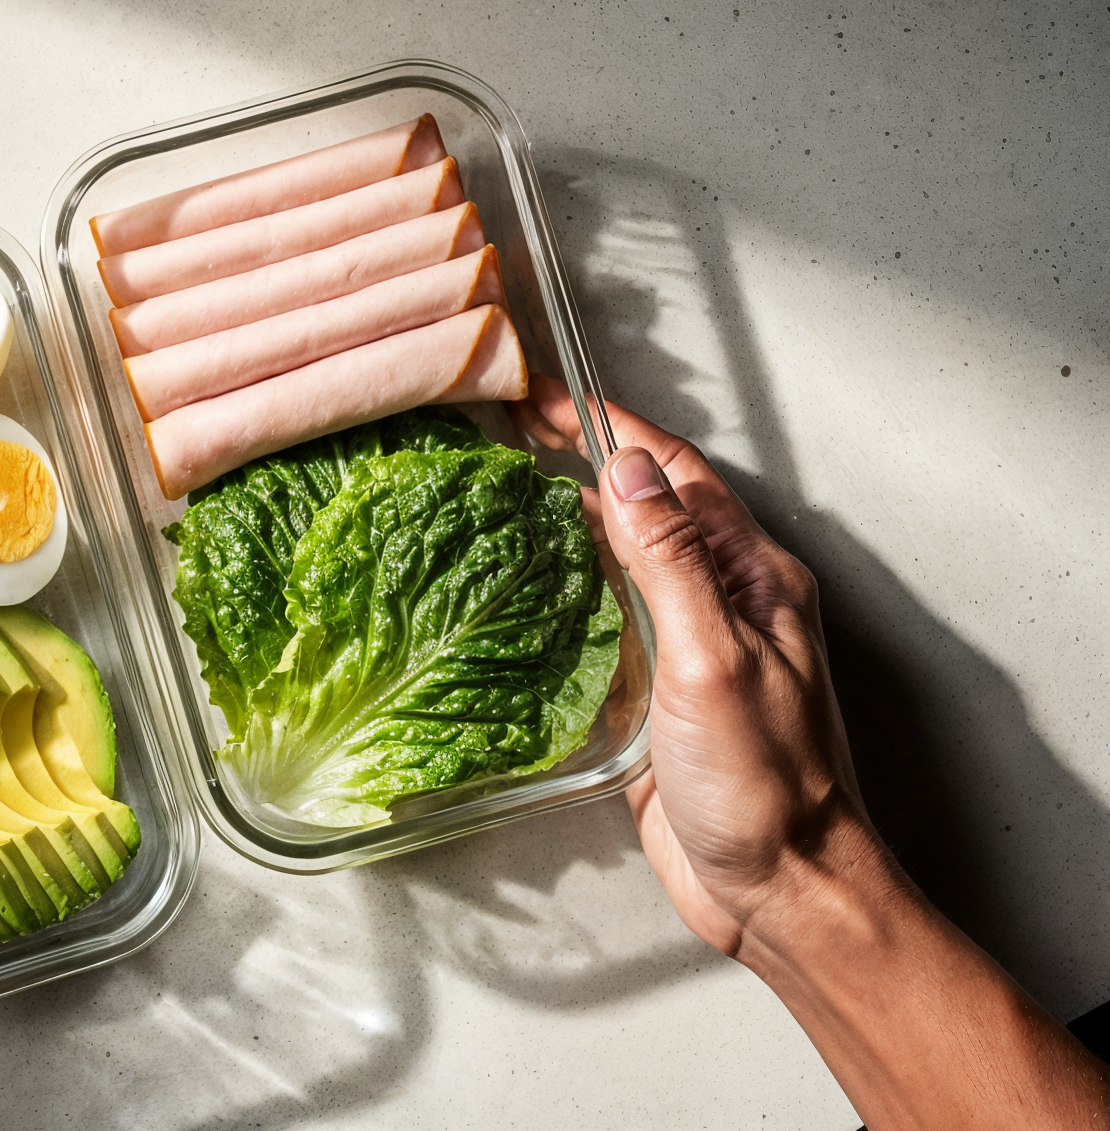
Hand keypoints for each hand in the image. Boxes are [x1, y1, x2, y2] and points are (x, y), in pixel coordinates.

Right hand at [513, 377, 866, 953]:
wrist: (781, 890)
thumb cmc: (767, 789)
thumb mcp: (713, 660)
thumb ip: (672, 562)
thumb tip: (629, 470)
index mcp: (754, 579)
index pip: (676, 474)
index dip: (609, 428)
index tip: (546, 400)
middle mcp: (727, 603)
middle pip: (651, 506)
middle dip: (585, 459)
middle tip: (514, 430)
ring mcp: (693, 648)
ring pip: (627, 561)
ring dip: (574, 519)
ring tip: (511, 490)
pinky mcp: (660, 696)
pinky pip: (611, 624)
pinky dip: (569, 591)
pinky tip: (531, 591)